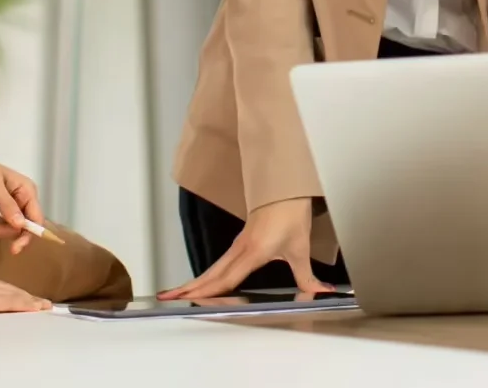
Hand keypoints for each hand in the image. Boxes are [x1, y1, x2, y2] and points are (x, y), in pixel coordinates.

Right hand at [0, 275, 51, 317]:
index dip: (8, 292)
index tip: (19, 296)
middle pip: (6, 289)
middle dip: (23, 295)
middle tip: (39, 302)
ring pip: (11, 294)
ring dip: (28, 300)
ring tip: (42, 305)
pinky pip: (10, 302)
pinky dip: (25, 304)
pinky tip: (37, 307)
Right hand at [160, 197, 321, 299]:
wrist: (285, 188)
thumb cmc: (291, 213)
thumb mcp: (300, 248)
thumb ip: (307, 275)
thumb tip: (319, 292)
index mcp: (253, 252)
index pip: (227, 278)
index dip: (210, 292)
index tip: (191, 301)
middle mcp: (241, 250)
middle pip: (211, 274)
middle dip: (190, 288)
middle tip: (168, 298)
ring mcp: (238, 245)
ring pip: (212, 269)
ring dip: (194, 282)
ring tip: (176, 293)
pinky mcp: (240, 243)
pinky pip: (219, 263)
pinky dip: (206, 275)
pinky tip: (202, 282)